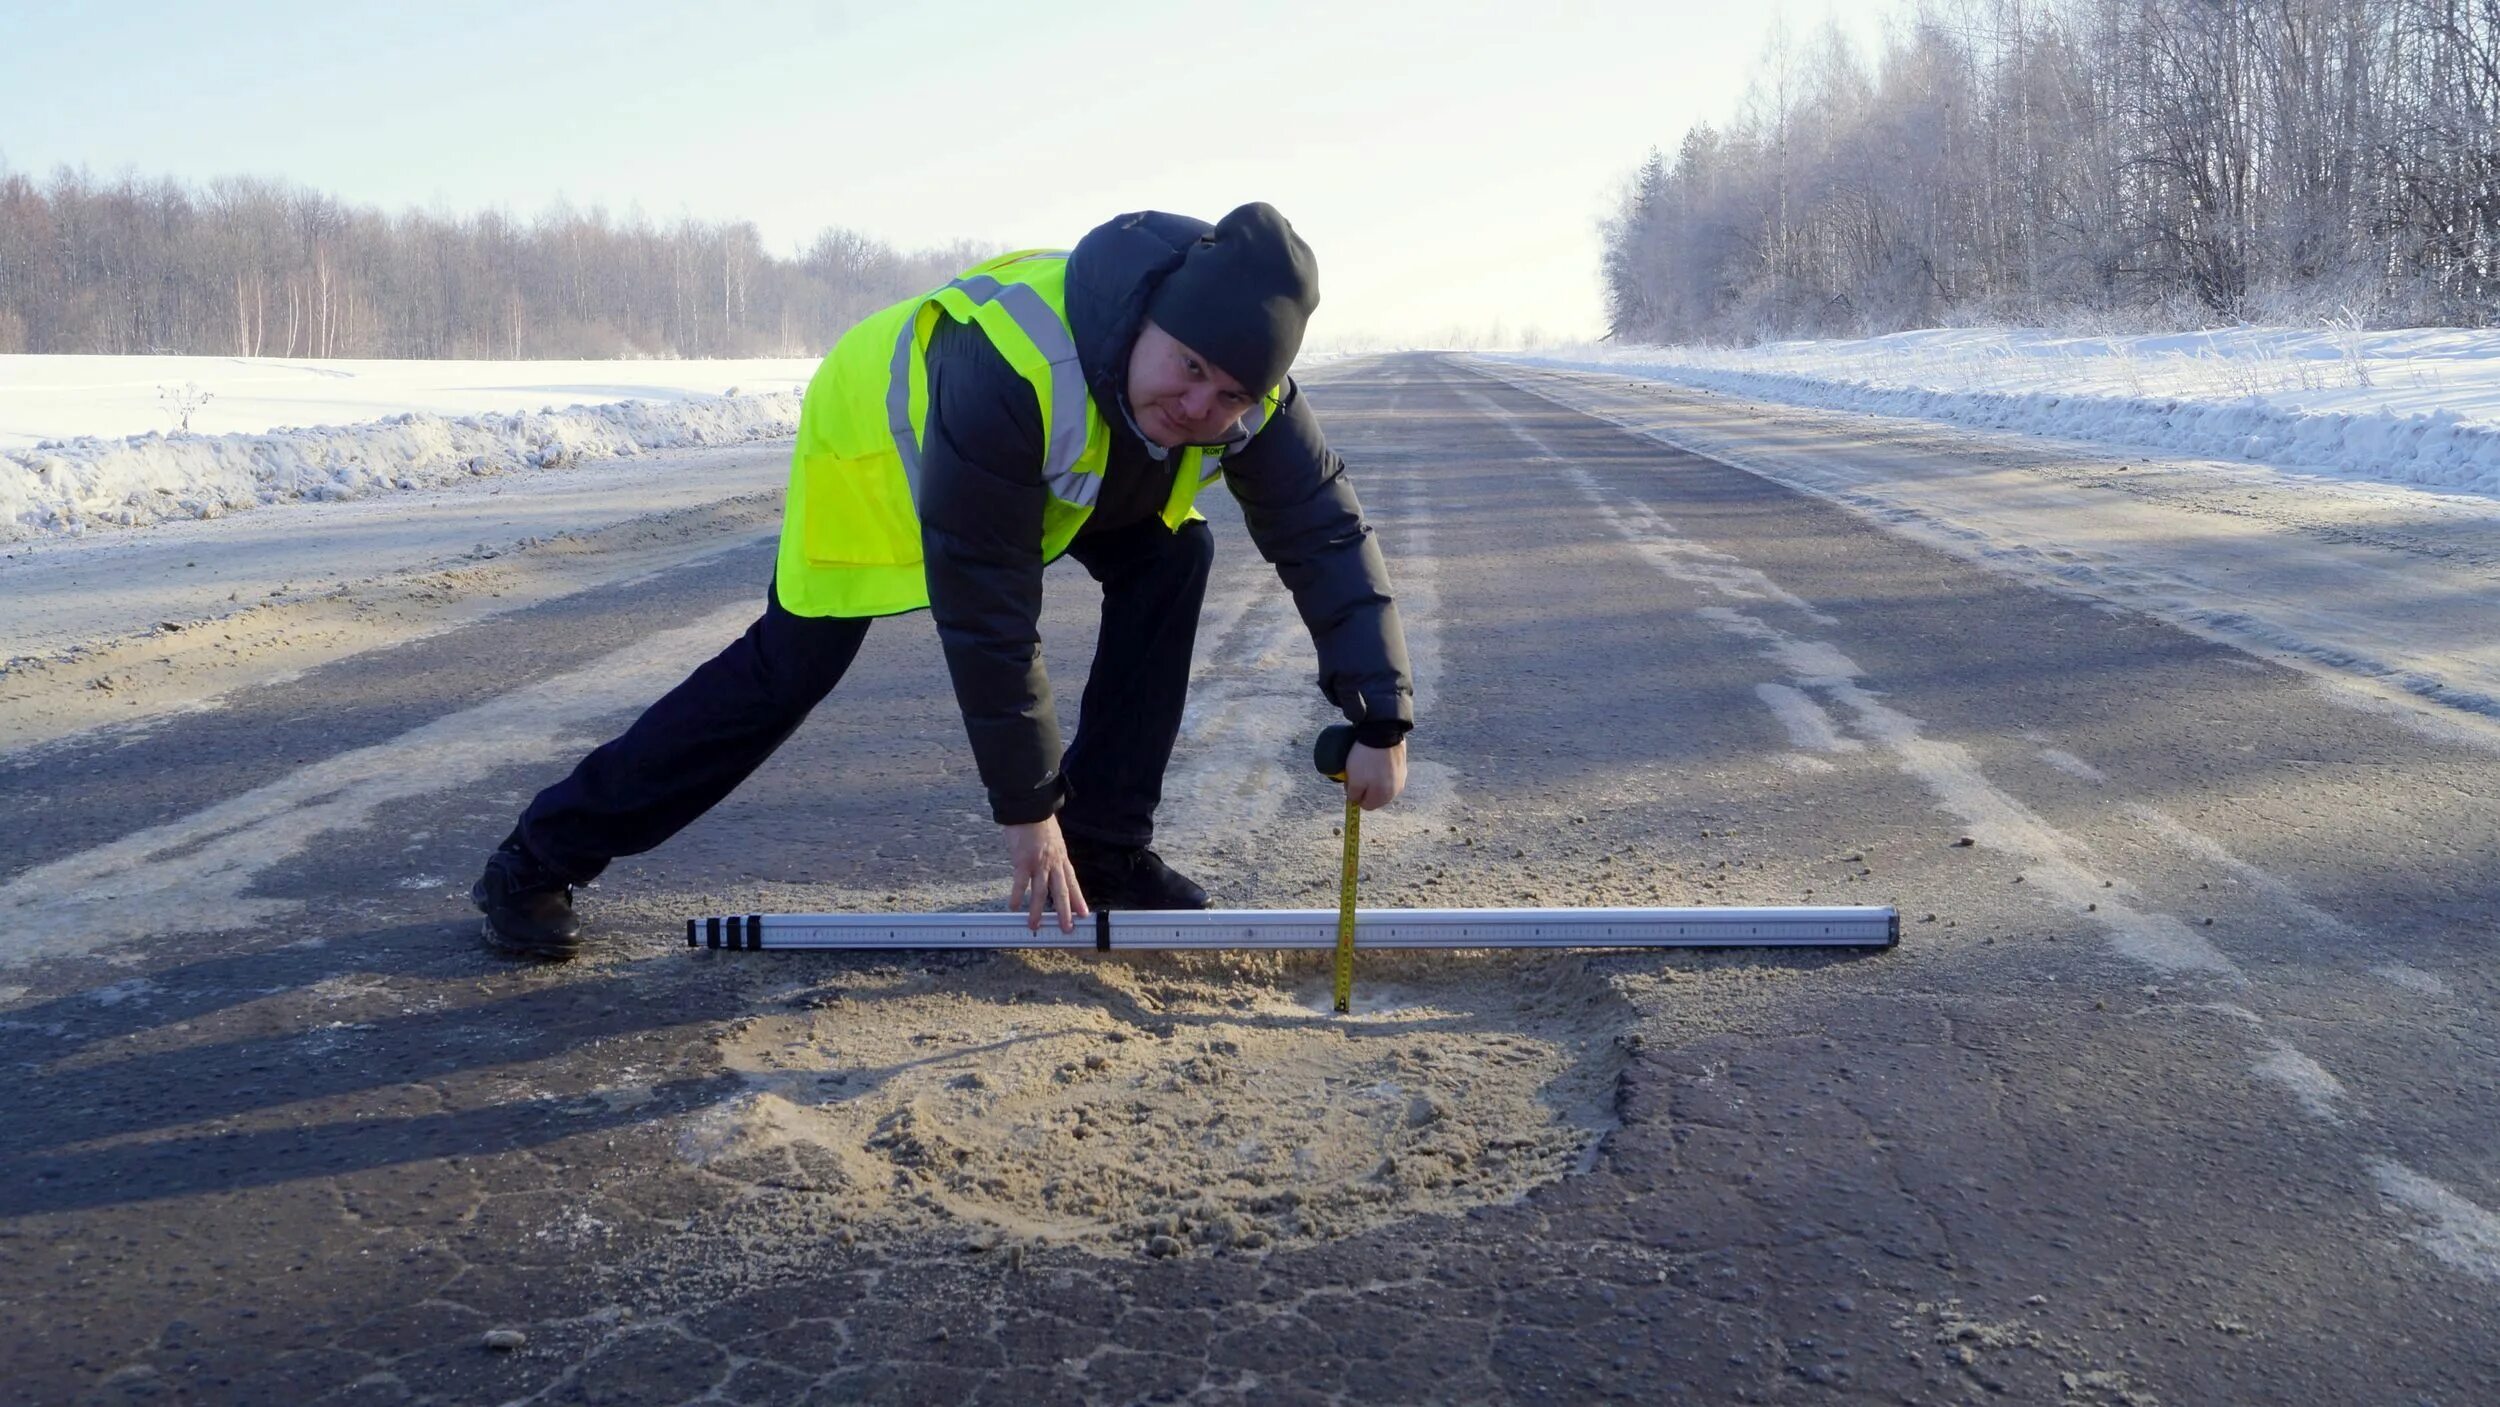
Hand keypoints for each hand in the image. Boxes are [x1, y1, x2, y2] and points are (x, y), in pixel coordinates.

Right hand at [1005, 816, 1089, 933]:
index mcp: (1061, 858)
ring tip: (1035, 926)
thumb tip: (1049, 866)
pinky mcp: (1023, 861)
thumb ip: (1052, 854)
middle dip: (1065, 912)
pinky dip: (1018, 896)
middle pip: (1061, 891)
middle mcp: (1053, 863)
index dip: (1078, 899)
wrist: (1030, 807)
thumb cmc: (1038, 821)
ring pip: (1041, 892)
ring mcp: (1039, 863)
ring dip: (1038, 911)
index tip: (1084, 914)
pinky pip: (1020, 882)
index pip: (1072, 882)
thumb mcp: (1053, 839)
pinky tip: (1014, 907)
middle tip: (1067, 929)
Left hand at [1343, 739, 1407, 810]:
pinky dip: (1381, 768)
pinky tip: (1375, 758)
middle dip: (1365, 788)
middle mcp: (1396, 790)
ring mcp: (1401, 777)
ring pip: (1382, 784)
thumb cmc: (1367, 759)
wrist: (1383, 733)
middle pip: (1376, 796)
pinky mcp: (1402, 765)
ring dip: (1374, 778)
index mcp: (1384, 797)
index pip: (1366, 806)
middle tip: (1357, 773)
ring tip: (1366, 764)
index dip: (1355, 795)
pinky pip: (1388, 772)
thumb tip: (1355, 800)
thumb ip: (1354, 795)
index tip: (1350, 782)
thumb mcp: (1354, 780)